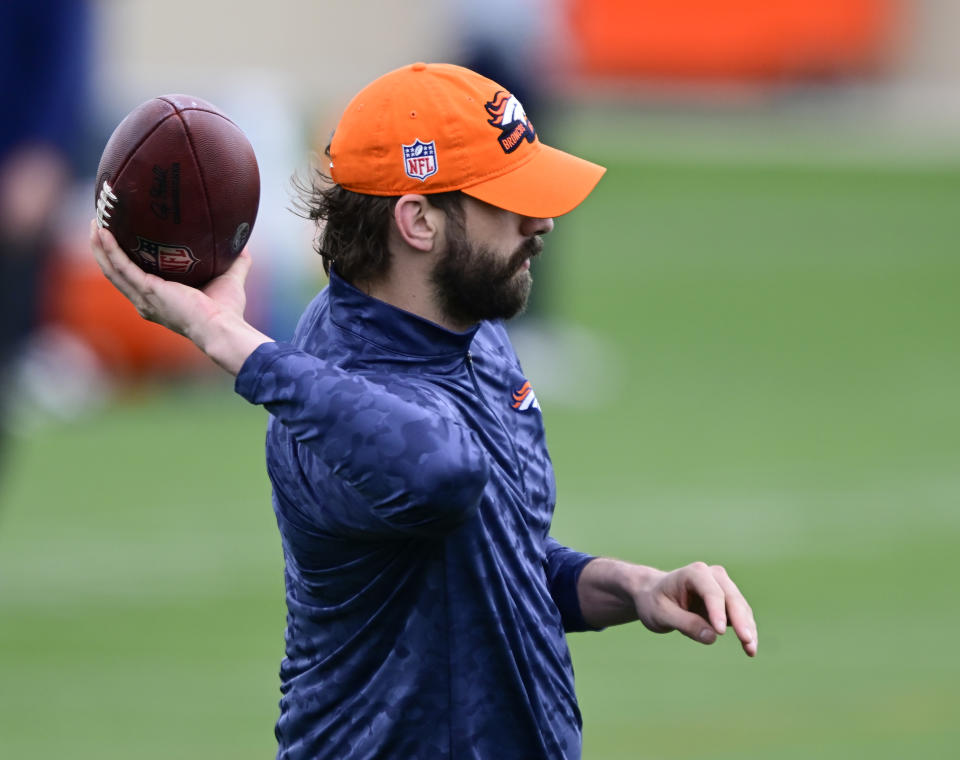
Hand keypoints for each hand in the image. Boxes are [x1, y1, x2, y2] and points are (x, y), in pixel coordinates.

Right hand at [89, 219, 270, 373]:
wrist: (223, 327)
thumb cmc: (228, 312)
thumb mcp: (231, 280)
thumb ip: (237, 263)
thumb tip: (244, 245)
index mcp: (159, 301)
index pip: (135, 279)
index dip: (124, 261)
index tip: (120, 240)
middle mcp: (146, 302)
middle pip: (115, 273)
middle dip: (104, 249)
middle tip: (98, 225)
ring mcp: (144, 298)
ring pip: (112, 269)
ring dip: (100, 246)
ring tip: (95, 222)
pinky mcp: (148, 291)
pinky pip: (121, 267)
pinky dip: (110, 249)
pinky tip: (103, 232)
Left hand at [636, 561, 757, 656]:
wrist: (654, 595)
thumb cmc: (655, 602)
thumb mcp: (662, 614)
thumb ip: (685, 624)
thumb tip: (712, 637)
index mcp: (694, 573)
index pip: (711, 592)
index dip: (718, 611)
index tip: (720, 631)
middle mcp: (713, 575)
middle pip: (731, 597)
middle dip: (740, 620)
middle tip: (747, 641)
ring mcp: (723, 586)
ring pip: (740, 607)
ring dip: (747, 628)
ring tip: (750, 650)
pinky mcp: (727, 601)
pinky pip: (741, 615)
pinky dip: (746, 630)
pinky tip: (750, 648)